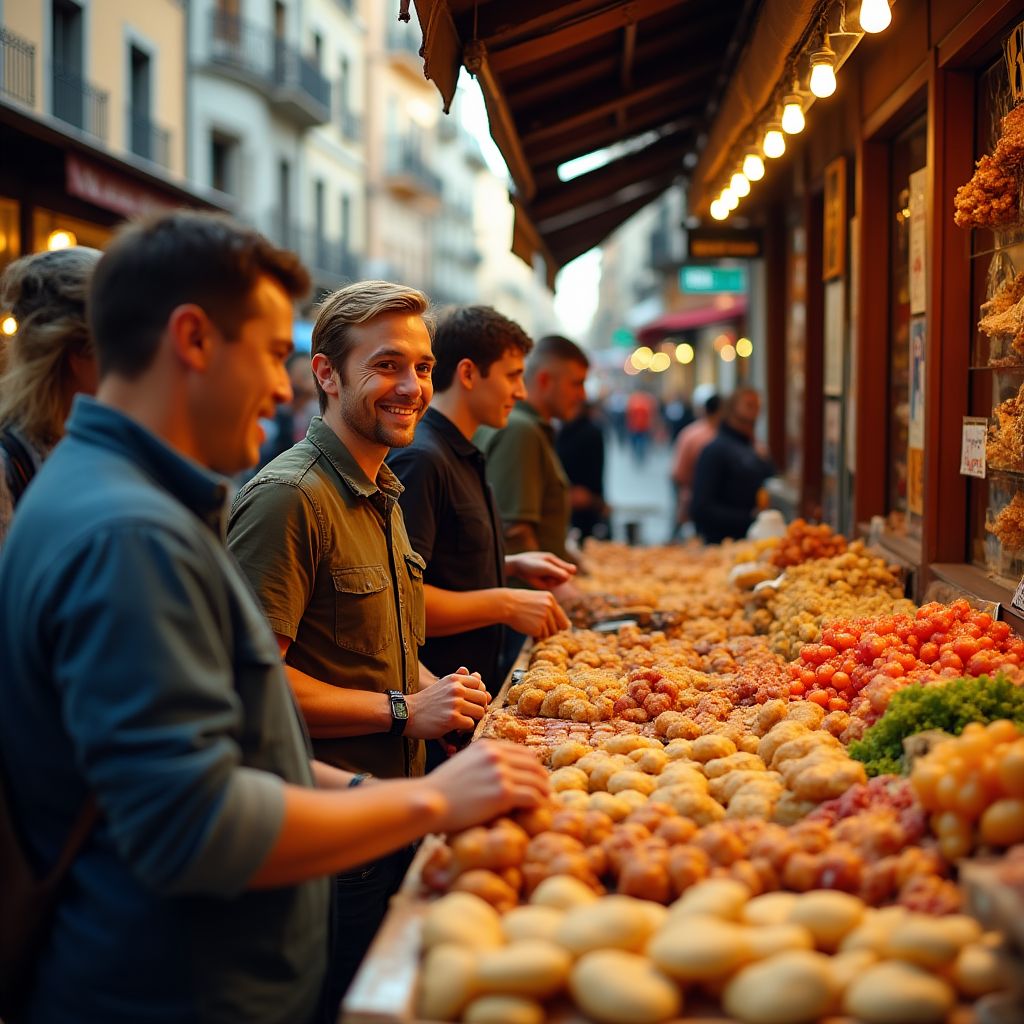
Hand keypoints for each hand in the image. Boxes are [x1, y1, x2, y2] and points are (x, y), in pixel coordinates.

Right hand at [405, 667, 488, 738]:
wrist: (406, 713)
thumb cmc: (426, 701)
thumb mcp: (442, 685)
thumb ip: (460, 679)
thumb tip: (479, 675)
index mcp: (455, 679)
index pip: (479, 683)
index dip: (477, 694)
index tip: (470, 703)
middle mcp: (457, 689)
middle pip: (483, 698)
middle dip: (478, 708)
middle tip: (469, 715)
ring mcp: (455, 703)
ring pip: (480, 712)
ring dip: (473, 719)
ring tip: (463, 722)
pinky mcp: (452, 719)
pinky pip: (471, 724)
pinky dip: (466, 729)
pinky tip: (456, 729)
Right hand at [426, 740, 548, 832]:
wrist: (430, 801)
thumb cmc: (443, 788)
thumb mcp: (464, 762)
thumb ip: (483, 762)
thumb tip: (500, 769)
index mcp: (487, 746)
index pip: (522, 751)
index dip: (533, 765)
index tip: (536, 776)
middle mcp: (496, 755)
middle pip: (533, 764)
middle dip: (541, 778)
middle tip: (545, 790)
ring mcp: (501, 773)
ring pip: (536, 780)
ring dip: (542, 791)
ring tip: (544, 801)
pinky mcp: (503, 793)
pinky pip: (531, 796)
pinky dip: (538, 803)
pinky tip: (537, 809)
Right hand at [501, 588, 569, 638]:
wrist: (505, 604)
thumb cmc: (520, 603)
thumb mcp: (538, 600)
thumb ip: (551, 610)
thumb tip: (568, 626)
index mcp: (551, 599)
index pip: (563, 618)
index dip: (557, 625)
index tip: (549, 626)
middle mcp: (550, 607)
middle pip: (558, 628)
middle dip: (550, 630)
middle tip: (538, 627)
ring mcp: (544, 617)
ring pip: (550, 633)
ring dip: (542, 633)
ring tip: (530, 625)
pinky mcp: (538, 627)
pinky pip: (541, 636)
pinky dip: (535, 635)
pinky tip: (527, 627)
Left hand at [505, 551, 576, 589]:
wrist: (518, 568)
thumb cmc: (531, 564)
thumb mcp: (545, 566)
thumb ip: (557, 571)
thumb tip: (569, 577)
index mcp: (556, 561)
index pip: (570, 569)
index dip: (570, 571)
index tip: (569, 572)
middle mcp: (556, 569)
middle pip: (566, 577)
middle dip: (559, 577)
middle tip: (549, 573)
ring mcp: (551, 577)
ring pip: (559, 583)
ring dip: (552, 581)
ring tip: (542, 576)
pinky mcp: (546, 584)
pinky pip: (552, 586)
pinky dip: (547, 584)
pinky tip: (540, 580)